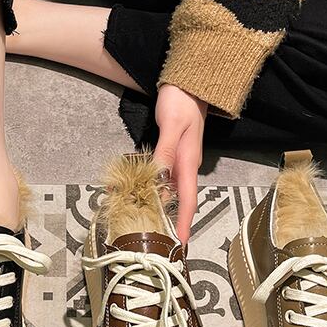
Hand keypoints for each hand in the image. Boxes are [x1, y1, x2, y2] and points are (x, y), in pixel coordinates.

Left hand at [153, 84, 206, 243]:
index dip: (184, 222)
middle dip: (168, 221)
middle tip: (154, 239)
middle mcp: (186, 166)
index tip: (180, 243)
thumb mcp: (172, 125)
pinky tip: (137, 194)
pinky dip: (149, 188)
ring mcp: (180, 161)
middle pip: (177, 200)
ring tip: (141, 222)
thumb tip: (159, 176)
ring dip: (156, 205)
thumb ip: (165, 151)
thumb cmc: (181, 101)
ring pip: (167, 190)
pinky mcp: (172, 155)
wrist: (189, 83)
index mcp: (189, 162)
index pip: (188, 199)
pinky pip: (161, 178)